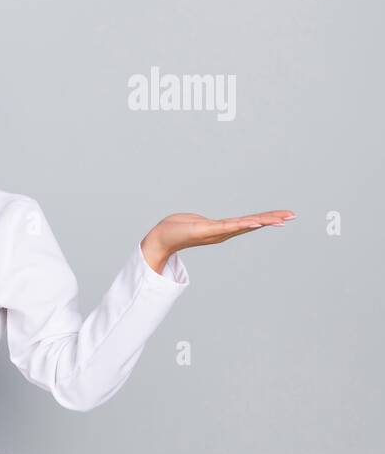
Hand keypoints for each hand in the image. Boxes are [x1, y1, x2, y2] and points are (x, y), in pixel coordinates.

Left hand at [141, 209, 294, 273]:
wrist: (161, 237)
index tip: (285, 216)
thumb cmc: (178, 229)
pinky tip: (256, 222)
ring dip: (263, 221)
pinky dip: (242, 224)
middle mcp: (223, 232)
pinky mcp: (207, 230)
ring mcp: (217, 232)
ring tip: (280, 219)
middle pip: (253, 223)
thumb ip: (210, 225)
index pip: (250, 222)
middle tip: (292, 215)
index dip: (267, 219)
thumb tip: (213, 225)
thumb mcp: (199, 224)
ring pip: (245, 225)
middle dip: (273, 219)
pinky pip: (229, 226)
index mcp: (224, 228)